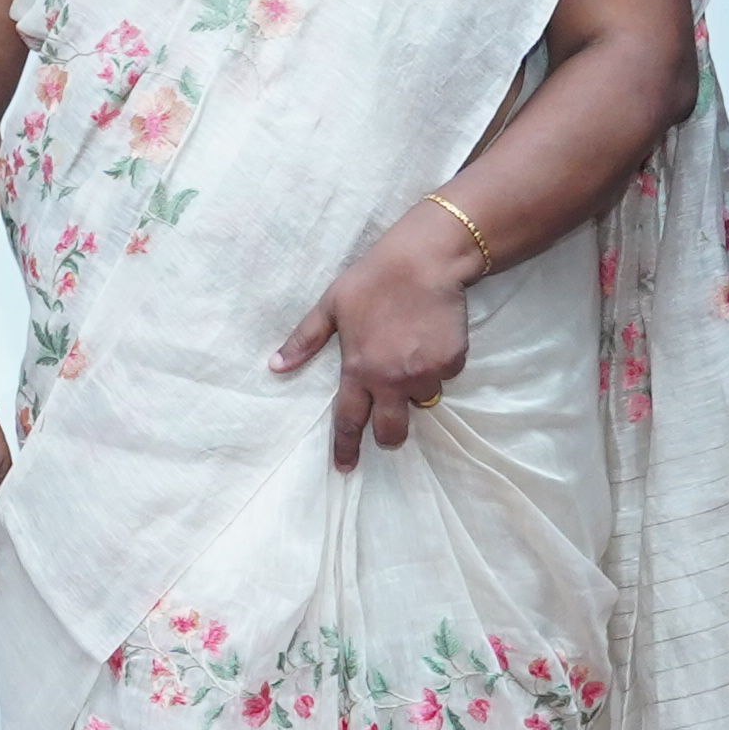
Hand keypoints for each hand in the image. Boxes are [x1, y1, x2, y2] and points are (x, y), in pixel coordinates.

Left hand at [270, 214, 478, 463]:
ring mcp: (425, 373)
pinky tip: (430, 339)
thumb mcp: (330, 306)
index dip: (346, 448)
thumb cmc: (371, 280)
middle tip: (387, 430)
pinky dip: (438, 366)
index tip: (345, 468)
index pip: (349, 421)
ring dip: (415, 389)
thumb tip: (276, 366)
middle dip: (389, 436)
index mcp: (358, 369)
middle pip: (392, 431)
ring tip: (409, 355)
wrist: (424, 261)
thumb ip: (304, 341)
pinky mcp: (452, 362)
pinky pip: (445, 376)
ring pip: (422, 400)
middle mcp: (392, 379)